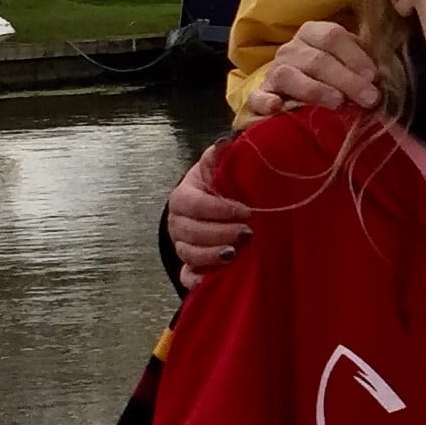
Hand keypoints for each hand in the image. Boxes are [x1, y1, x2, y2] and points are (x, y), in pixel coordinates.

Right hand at [167, 143, 250, 286]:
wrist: (206, 208)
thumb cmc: (215, 188)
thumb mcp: (215, 171)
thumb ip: (218, 159)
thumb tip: (225, 143)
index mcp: (182, 198)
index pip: (196, 205)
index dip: (220, 209)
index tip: (247, 210)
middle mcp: (177, 224)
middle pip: (193, 232)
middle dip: (221, 233)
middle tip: (248, 233)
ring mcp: (181, 246)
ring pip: (189, 254)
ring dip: (211, 255)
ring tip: (234, 254)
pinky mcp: (188, 266)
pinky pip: (187, 277)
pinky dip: (196, 281)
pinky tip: (210, 281)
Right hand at [244, 19, 381, 119]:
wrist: (294, 96)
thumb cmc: (332, 80)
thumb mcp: (350, 65)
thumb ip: (363, 67)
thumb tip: (382, 79)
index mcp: (313, 33)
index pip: (333, 36)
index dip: (355, 55)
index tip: (374, 77)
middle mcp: (291, 49)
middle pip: (317, 59)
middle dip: (346, 79)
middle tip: (369, 99)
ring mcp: (274, 72)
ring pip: (289, 75)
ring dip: (315, 90)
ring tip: (337, 103)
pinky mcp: (259, 95)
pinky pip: (257, 97)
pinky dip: (265, 101)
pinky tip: (278, 107)